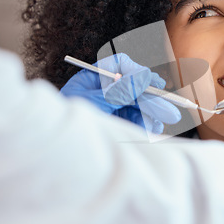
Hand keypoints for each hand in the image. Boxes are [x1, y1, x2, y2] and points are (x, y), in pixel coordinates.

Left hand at [61, 53, 180, 133]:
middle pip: (134, 87)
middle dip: (152, 100)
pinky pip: (136, 120)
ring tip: (159, 125)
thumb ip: (119, 91)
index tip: (153, 82)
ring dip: (151, 114)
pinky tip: (152, 129)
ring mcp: (110, 108)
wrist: (53, 157)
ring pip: (138, 105)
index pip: (119, 65)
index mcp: (91, 80)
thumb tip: (144, 77)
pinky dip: (146, 125)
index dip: (137, 71)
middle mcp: (103, 91)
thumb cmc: (65, 126)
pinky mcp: (115, 123)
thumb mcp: (94, 104)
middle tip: (170, 111)